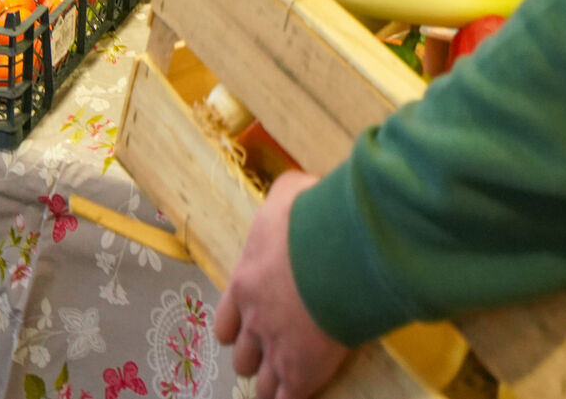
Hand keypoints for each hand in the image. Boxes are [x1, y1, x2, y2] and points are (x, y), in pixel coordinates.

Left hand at [215, 172, 348, 398]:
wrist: (340, 249)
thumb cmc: (313, 217)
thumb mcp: (290, 193)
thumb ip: (286, 197)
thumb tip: (298, 188)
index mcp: (245, 282)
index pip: (226, 323)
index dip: (237, 328)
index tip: (246, 329)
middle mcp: (254, 321)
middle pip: (243, 357)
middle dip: (256, 356)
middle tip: (272, 352)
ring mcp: (277, 349)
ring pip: (264, 382)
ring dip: (273, 381)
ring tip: (283, 382)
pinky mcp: (304, 370)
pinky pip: (291, 397)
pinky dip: (292, 397)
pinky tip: (299, 394)